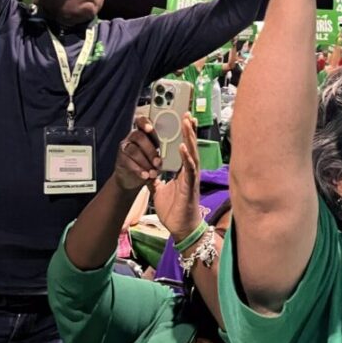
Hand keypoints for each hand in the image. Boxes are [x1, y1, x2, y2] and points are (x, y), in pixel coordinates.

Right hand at [113, 116, 162, 192]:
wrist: (132, 179)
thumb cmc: (149, 162)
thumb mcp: (157, 153)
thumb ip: (163, 149)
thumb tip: (177, 149)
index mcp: (143, 132)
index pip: (141, 121)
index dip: (144, 123)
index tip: (150, 128)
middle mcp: (132, 137)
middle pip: (139, 136)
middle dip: (150, 149)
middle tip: (158, 162)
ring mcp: (125, 147)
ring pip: (133, 150)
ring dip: (145, 162)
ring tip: (154, 172)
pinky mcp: (121, 159)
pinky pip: (128, 162)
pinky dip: (138, 170)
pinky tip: (145, 176)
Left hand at [152, 114, 202, 242]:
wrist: (180, 228)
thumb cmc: (174, 211)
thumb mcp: (159, 191)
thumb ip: (155, 180)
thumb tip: (148, 172)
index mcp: (183, 172)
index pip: (186, 148)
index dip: (186, 135)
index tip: (184, 120)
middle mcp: (190, 172)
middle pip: (191, 146)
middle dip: (189, 130)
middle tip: (187, 114)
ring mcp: (192, 177)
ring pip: (193, 153)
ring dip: (190, 137)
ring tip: (187, 123)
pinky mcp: (190, 185)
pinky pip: (189, 168)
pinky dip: (187, 157)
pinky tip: (184, 146)